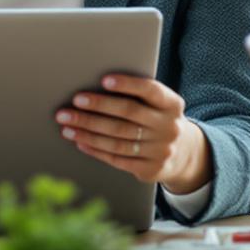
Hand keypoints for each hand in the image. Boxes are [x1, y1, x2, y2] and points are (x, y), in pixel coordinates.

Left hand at [58, 74, 209, 195]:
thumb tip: (95, 86)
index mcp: (173, 105)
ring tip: (67, 125)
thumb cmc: (157, 120)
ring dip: (88, 131)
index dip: (127, 84)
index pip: (150, 90)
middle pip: (128, 114)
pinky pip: (117, 158)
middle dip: (97, 107)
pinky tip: (79, 142)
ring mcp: (161, 150)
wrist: (181, 154)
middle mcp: (170, 127)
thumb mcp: (158, 105)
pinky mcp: (150, 169)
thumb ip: (137, 96)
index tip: (104, 80)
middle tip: (74, 102)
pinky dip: (95, 150)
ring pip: (118, 139)